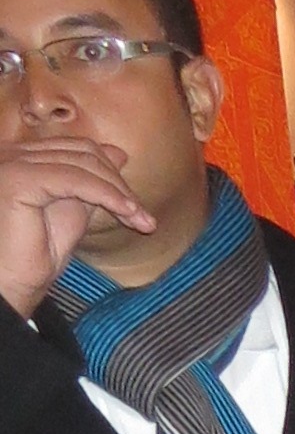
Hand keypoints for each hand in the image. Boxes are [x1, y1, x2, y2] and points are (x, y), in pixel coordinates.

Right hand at [0, 139, 152, 315]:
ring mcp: (13, 163)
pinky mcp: (17, 179)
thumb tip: (119, 153)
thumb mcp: (74, 211)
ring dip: (118, 193)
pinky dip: (105, 194)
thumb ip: (92, 182)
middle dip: (119, 185)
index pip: (79, 149)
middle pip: (84, 153)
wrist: (11, 285)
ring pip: (83, 164)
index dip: (113, 176)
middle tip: (143, 218)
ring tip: (139, 220)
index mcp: (24, 156)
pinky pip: (74, 179)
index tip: (137, 209)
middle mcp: (13, 153)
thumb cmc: (35, 255)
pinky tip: (126, 212)